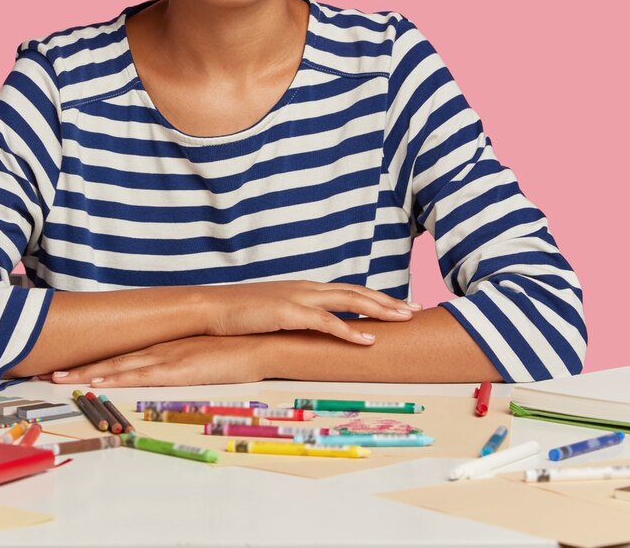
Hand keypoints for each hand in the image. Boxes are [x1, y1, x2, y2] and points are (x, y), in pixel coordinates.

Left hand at [39, 335, 268, 387]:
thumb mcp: (201, 353)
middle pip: (111, 358)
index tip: (65, 363)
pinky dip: (118, 378)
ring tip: (59, 377)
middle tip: (46, 370)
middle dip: (79, 366)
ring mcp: (167, 357)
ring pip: (119, 366)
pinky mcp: (178, 369)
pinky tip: (98, 381)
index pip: (120, 353)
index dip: (92, 358)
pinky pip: (142, 375)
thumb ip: (181, 358)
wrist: (260, 342)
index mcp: (162, 345)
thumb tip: (165, 368)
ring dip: (88, 373)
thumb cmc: (235, 350)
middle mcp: (158, 348)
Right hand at [201, 281, 420, 344]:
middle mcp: (308, 289)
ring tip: (404, 319)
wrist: (212, 308)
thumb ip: (298, 318)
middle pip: (357, 292)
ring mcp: (299, 299)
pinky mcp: (288, 313)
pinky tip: (369, 341)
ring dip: (379, 310)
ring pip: (349, 301)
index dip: (377, 297)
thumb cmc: (241, 314)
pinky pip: (325, 323)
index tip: (402, 304)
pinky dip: (349, 331)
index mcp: (306, 290)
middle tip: (417, 309)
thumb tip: (315, 332)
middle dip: (389, 301)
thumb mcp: (277, 313)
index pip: (349, 290)